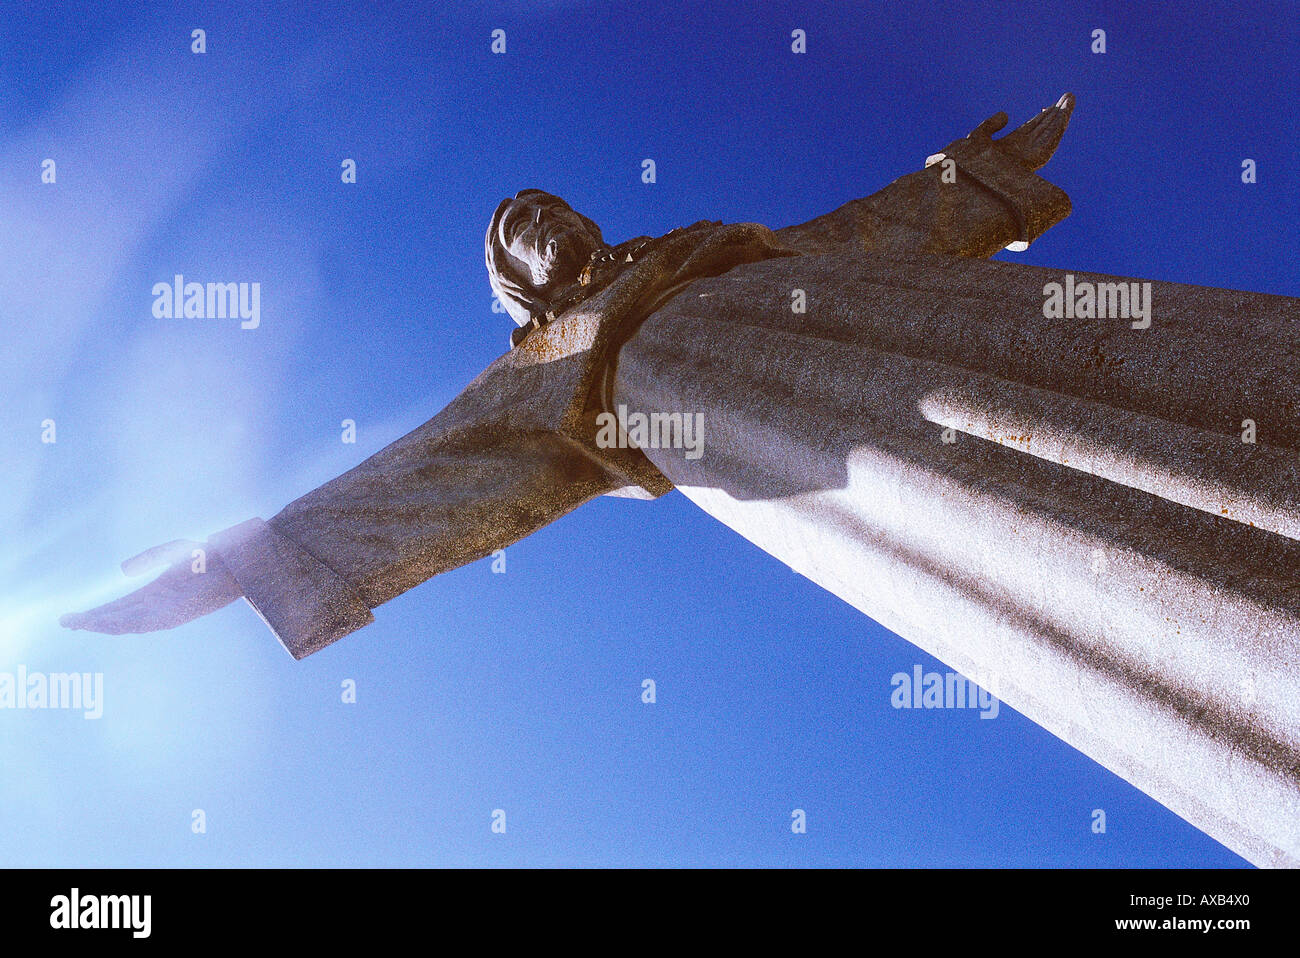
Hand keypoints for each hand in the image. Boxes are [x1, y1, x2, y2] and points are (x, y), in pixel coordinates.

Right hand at [60, 539, 242, 633]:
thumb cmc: (209, 555)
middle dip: (92, 621)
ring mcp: (168, 612)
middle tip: (65, 622)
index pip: (119, 607)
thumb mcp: (172, 552)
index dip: (95, 613)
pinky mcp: (178, 615)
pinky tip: (107, 624)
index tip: (71, 617)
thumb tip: (123, 571)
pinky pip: (147, 623)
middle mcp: (158, 606)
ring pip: (128, 624)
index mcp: (154, 593)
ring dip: (103, 624)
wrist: (237, 561)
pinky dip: (125, 624)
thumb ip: (148, 558)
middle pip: (118, 618)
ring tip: (78, 624)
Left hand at [982, 92, 1075, 170]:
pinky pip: (1052, 138)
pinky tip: (1065, 111)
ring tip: (1070, 98)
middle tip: (1068, 96)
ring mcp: (1031, 154)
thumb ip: (991, 125)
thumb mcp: (979, 137)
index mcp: (1011, 146)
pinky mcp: (1037, 157)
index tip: (1049, 105)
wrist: (973, 176)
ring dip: (1062, 115)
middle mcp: (1023, 150)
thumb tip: (1006, 114)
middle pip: (1044, 128)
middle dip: (1056, 112)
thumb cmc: (970, 163)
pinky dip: (1060, 124)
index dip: (1042, 116)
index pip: (1031, 128)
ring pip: (1051, 131)